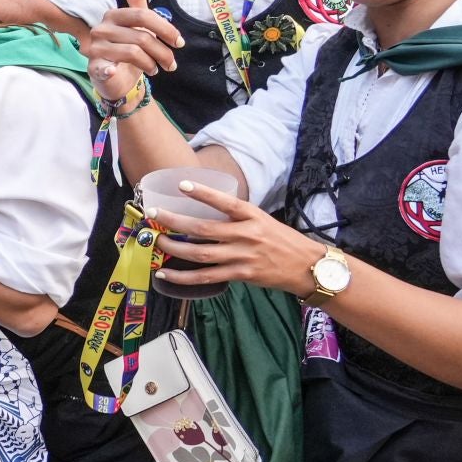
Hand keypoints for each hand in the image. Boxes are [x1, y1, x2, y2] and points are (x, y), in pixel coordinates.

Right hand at [81, 0, 183, 103]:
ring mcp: (96, 47)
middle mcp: (101, 28)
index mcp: (113, 15)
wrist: (115, 79)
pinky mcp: (94, 67)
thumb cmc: (128, 50)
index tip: (178, 42)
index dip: (165, 29)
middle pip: (142, 36)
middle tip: (171, 63)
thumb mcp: (136, 24)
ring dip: (151, 64)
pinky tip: (116, 73)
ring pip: (134, 52)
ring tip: (155, 69)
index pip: (143, 15)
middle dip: (163, 52)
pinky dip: (112, 71)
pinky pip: (107, 67)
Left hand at [150, 183, 323, 297]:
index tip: (182, 185)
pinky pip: (206, 277)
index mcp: (252, 216)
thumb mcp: (262, 219)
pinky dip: (183, 277)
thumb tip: (203, 210)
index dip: (204, 194)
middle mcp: (246, 235)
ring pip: (200, 253)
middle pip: (203, 229)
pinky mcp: (241, 275)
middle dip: (174, 221)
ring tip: (156, 242)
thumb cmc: (281, 239)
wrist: (306, 267)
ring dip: (174, 249)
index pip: (226, 202)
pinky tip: (165, 274)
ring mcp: (242, 256)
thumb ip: (236, 216)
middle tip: (154, 214)